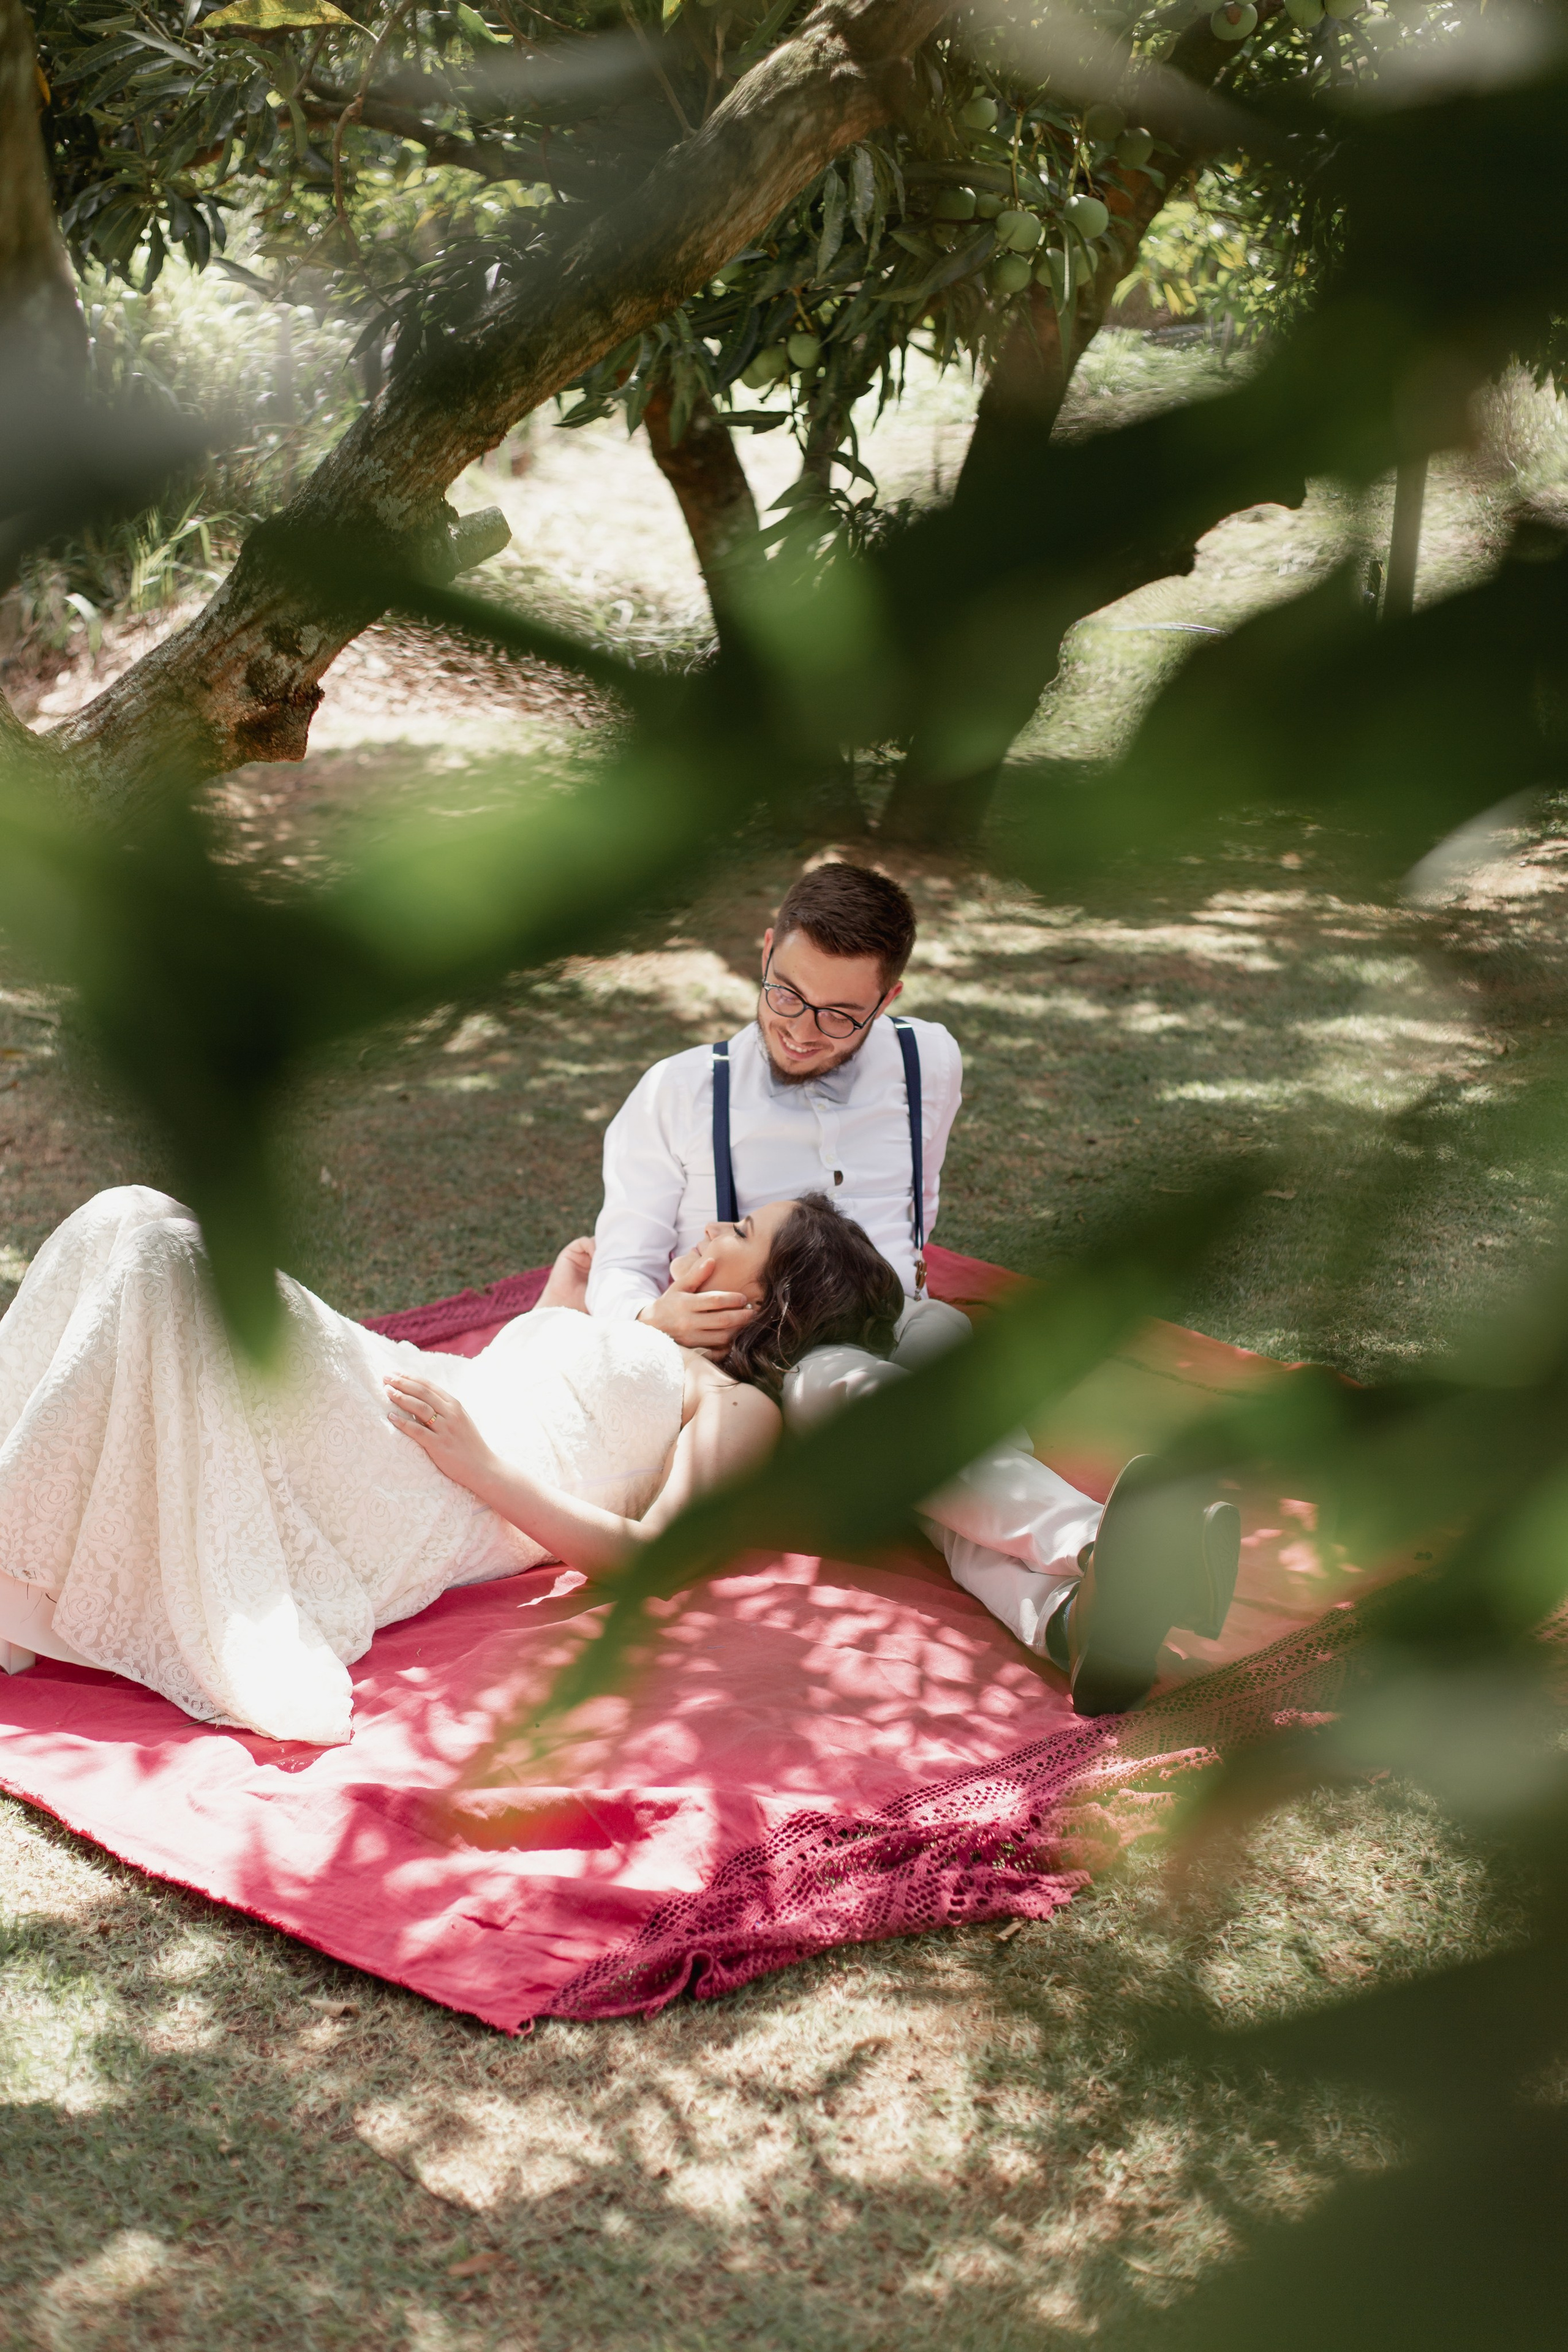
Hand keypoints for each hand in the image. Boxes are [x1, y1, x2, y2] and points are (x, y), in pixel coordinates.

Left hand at [385, 1373, 495, 1495]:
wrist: (483, 1467)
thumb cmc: (469, 1445)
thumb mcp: (460, 1420)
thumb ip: (444, 1409)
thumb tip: (420, 1400)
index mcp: (455, 1405)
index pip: (428, 1386)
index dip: (409, 1378)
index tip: (394, 1373)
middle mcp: (450, 1413)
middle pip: (422, 1392)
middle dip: (401, 1383)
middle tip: (385, 1378)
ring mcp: (445, 1428)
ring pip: (419, 1407)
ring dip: (400, 1398)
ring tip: (386, 1392)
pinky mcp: (439, 1445)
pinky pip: (417, 1431)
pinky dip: (403, 1423)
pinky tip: (391, 1417)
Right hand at [638, 1252, 753, 1358]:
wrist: (651, 1326)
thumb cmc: (669, 1302)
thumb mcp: (679, 1286)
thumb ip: (696, 1274)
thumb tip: (712, 1260)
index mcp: (686, 1303)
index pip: (715, 1300)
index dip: (733, 1298)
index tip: (744, 1297)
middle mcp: (689, 1322)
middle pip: (722, 1320)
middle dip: (741, 1316)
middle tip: (753, 1311)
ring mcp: (691, 1337)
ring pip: (722, 1337)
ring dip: (738, 1330)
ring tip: (747, 1323)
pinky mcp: (693, 1348)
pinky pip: (715, 1351)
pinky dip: (728, 1345)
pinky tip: (735, 1337)